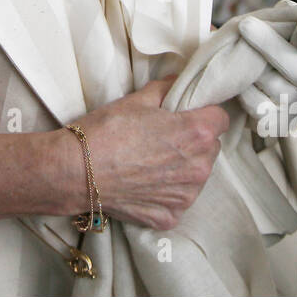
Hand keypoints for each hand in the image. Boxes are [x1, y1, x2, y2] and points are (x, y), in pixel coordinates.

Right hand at [71, 75, 230, 230]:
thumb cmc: (106, 131)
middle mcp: (199, 167)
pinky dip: (166, 192)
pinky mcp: (170, 215)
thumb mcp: (137, 99)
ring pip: (197, 175)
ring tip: (152, 161)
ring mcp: (186, 196)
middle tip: (164, 137)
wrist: (75, 171)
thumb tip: (181, 81)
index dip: (204, 112)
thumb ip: (168, 88)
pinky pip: (178, 199)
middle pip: (210, 147)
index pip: (220, 117)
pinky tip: (144, 183)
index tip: (188, 113)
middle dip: (194, 140)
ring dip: (183, 167)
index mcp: (196, 133)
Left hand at [234, 11, 296, 122]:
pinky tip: (235, 76)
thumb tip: (286, 7)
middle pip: (292, 64)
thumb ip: (293, 21)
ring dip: (248, 64)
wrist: (285, 97)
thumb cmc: (290, 55)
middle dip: (268, 43)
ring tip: (235, 47)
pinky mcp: (275, 123)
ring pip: (266, 80)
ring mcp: (294, 105)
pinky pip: (252, 103)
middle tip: (244, 23)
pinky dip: (242, 89)